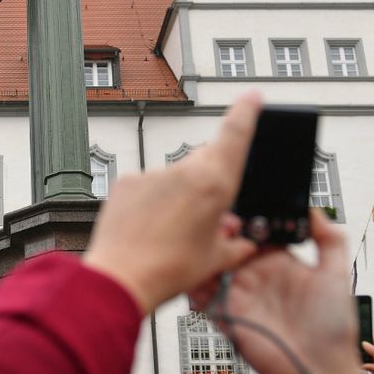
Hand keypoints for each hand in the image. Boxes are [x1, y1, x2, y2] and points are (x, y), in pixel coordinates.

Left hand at [82, 95, 260, 313]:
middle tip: (204, 215)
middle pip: (204, 162)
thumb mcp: (215, 261)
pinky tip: (146, 228)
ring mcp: (152, 174)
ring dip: (178, 197)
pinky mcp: (127, 181)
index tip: (252, 96)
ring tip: (167, 234)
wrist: (120, 278)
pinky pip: (147, 186)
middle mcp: (183, 172)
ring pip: (175, 178)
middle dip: (209, 181)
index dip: (246, 113)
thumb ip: (236, 244)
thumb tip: (244, 240)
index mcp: (214, 185)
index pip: (235, 136)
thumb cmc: (170, 272)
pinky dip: (151, 202)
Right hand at [188, 212, 367, 373]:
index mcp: (281, 263)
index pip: (256, 231)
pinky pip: (201, 296)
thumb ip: (329, 239)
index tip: (242, 208)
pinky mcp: (225, 315)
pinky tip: (197, 274)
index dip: (247, 218)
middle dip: (220, 232)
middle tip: (222, 227)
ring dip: (205, 255)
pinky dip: (193, 285)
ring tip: (208, 247)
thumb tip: (312, 209)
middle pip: (229, 244)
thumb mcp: (336, 276)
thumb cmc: (332, 329)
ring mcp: (240, 294)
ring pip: (211, 266)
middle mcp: (258, 276)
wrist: (317, 371)